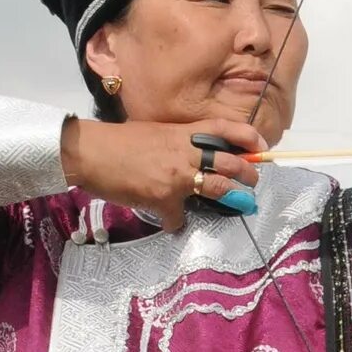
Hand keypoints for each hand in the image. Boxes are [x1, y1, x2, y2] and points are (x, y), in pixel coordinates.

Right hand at [61, 116, 267, 230]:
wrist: (91, 152)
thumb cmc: (118, 141)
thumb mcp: (154, 132)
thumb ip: (176, 143)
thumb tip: (191, 157)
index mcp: (182, 132)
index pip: (224, 128)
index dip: (247, 138)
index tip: (260, 147)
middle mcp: (185, 152)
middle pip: (230, 162)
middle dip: (248, 175)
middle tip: (253, 182)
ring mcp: (177, 176)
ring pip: (218, 188)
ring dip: (234, 198)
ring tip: (241, 204)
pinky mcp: (163, 199)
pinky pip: (178, 218)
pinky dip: (175, 223)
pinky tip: (170, 223)